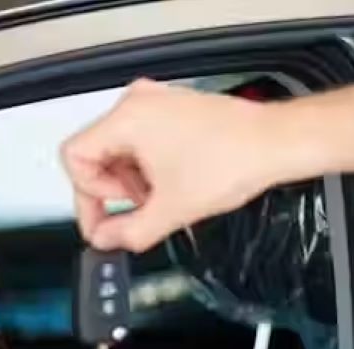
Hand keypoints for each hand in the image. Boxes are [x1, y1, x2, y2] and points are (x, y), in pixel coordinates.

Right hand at [60, 78, 291, 251]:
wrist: (278, 143)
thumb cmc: (236, 159)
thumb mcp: (171, 211)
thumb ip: (127, 232)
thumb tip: (105, 240)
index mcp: (127, 119)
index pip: (75, 158)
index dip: (85, 198)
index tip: (101, 222)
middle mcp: (137, 103)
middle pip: (94, 154)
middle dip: (111, 191)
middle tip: (134, 212)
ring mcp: (155, 103)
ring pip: (116, 150)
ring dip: (130, 181)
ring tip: (157, 197)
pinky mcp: (171, 109)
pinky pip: (139, 140)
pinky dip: (146, 167)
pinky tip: (167, 183)